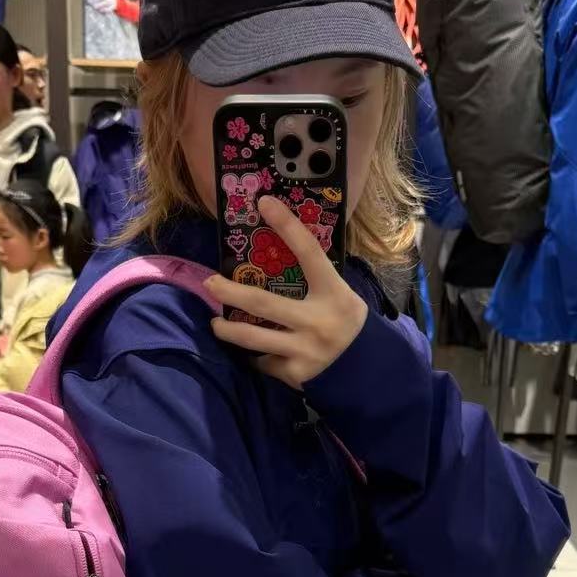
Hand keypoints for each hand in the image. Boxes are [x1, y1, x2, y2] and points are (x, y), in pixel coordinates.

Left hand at [206, 196, 366, 390]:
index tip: (263, 203)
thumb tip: (275, 248)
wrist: (366, 368)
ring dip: (228, 330)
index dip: (287, 226)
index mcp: (334, 293)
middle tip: (209, 283)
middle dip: (230, 292)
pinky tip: (251, 354)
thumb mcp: (338, 295)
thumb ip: (313, 279)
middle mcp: (318, 321)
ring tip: (215, 324)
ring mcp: (306, 350)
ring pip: (253, 338)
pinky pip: (264, 362)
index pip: (309, 253)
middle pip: (263, 303)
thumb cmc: (345, 322)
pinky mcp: (296, 373)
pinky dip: (255, 357)